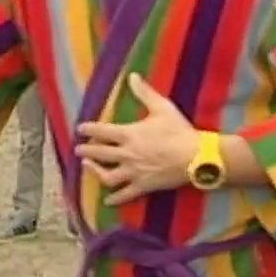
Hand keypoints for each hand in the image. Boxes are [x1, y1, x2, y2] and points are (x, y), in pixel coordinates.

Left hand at [74, 73, 196, 204]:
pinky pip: (125, 195)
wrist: (196, 157)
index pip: (102, 131)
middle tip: (78, 149)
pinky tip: (106, 200)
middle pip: (100, 154)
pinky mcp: (143, 186)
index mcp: (129, 134)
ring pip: (107, 176)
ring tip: (86, 167)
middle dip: (87, 151)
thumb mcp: (162, 107)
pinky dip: (114, 198)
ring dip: (94, 172)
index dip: (88, 130)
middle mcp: (127, 154)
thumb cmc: (179, 131)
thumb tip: (132, 76)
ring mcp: (134, 172)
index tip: (80, 129)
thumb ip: (144, 92)